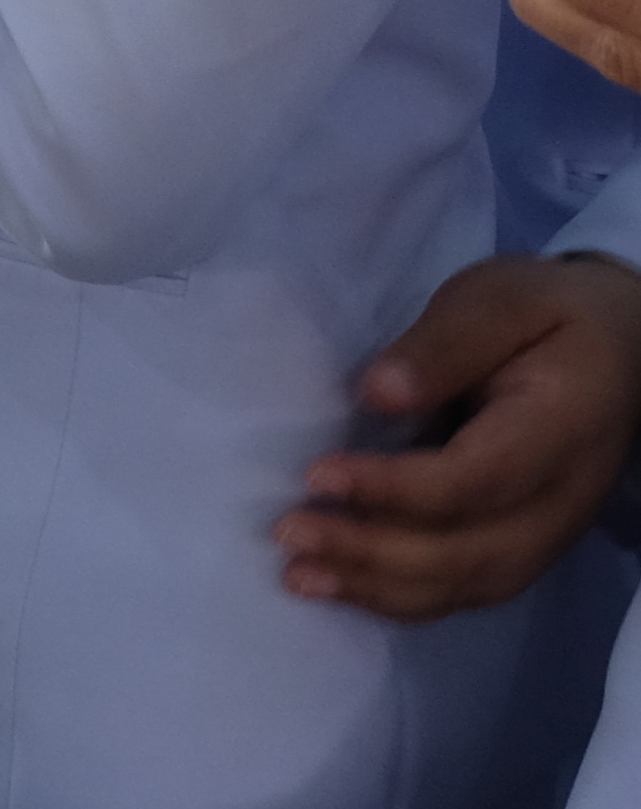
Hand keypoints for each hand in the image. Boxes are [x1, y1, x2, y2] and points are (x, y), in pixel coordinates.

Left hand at [276, 255, 640, 616]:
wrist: (622, 351)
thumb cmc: (547, 314)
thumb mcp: (498, 300)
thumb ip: (444, 345)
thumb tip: (379, 393)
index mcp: (562, 430)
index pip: (477, 479)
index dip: (395, 488)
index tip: (316, 476)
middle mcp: (564, 500)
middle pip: (472, 551)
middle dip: (373, 551)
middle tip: (288, 533)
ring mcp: (551, 533)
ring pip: (469, 584)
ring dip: (380, 587)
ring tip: (298, 574)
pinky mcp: (528, 545)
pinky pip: (469, 587)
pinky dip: (403, 596)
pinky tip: (341, 585)